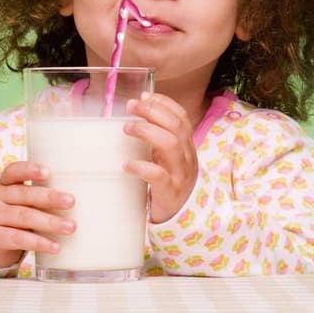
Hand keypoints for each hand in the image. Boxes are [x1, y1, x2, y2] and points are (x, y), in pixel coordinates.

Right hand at [0, 161, 75, 268]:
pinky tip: (54, 246)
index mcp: (4, 184)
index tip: (47, 172)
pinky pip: (18, 239)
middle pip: (24, 195)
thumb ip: (39, 198)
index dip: (29, 170)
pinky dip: (39, 243)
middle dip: (50, 198)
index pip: (13, 171)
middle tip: (71, 201)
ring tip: (70, 227)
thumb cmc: (13, 220)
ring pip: (24, 217)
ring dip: (50, 222)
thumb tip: (75, 201)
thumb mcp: (20, 204)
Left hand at [124, 92, 198, 223]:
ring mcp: (180, 174)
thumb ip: (158, 138)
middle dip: (152, 111)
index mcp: (186, 145)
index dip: (164, 102)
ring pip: (170, 145)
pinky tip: (127, 165)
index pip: (182, 116)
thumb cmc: (170, 182)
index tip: (144, 95)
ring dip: (147, 131)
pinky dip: (142, 167)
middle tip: (130, 107)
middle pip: (175, 125)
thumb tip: (136, 112)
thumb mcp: (168, 157)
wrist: (184, 217)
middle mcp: (186, 156)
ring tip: (127, 128)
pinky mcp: (169, 192)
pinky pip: (158, 176)